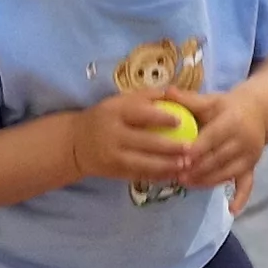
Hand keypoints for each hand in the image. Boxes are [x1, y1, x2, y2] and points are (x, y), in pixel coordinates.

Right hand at [68, 93, 195, 184]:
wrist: (75, 143)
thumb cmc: (105, 117)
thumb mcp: (118, 102)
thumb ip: (145, 96)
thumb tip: (174, 91)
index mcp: (114, 112)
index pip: (140, 113)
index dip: (161, 117)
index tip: (181, 120)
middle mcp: (112, 134)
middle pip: (145, 142)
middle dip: (170, 147)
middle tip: (191, 148)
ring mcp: (113, 155)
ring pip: (144, 163)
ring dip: (167, 165)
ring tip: (187, 164)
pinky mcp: (114, 172)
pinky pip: (140, 175)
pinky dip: (158, 176)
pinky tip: (174, 174)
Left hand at [168, 85, 267, 206]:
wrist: (258, 112)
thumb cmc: (226, 106)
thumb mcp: (210, 100)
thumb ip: (188, 99)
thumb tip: (166, 91)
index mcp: (233, 121)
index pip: (213, 137)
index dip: (197, 149)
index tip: (181, 158)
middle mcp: (245, 140)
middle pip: (219, 158)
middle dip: (197, 168)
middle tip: (176, 175)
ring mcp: (249, 156)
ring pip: (227, 173)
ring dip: (207, 181)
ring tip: (186, 184)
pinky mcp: (252, 167)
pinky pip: (248, 184)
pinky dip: (241, 198)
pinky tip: (232, 211)